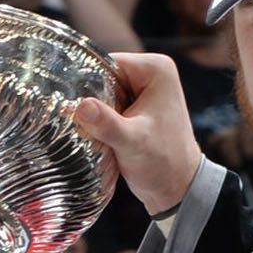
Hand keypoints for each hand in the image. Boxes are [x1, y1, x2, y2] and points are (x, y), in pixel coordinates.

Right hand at [69, 51, 200, 217]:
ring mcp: (145, 89)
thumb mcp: (132, 142)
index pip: (106, 63)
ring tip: (92, 132)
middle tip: (83, 124)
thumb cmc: (163, 164)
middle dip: (91, 100)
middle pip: (103, 77)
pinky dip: (101, 120)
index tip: (74, 106)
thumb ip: (107, 124)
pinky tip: (97, 135)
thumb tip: (80, 106)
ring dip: (95, 113)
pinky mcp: (139, 106)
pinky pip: (110, 106)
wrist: (178, 189)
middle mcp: (151, 72)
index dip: (87, 83)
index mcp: (155, 68)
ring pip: (104, 94)